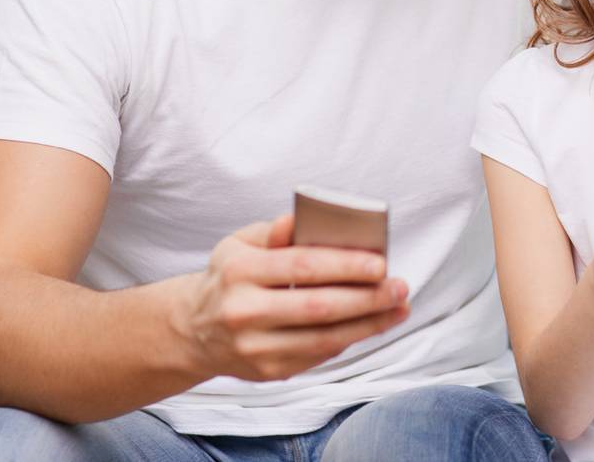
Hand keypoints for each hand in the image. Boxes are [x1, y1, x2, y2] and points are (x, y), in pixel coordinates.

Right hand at [172, 212, 410, 381]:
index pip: (301, 267)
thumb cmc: (230, 276)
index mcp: (240, 271)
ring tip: (399, 307)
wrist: (193, 330)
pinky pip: (318, 355)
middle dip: (366, 298)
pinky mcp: (268, 372)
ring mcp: (255, 348)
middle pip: (317, 307)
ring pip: (323, 338)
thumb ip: (273, 231)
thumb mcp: (240, 243)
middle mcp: (244, 312)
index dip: (344, 265)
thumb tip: (300, 220)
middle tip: (400, 286)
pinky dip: (350, 339)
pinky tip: (373, 324)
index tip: (381, 262)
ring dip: (368, 324)